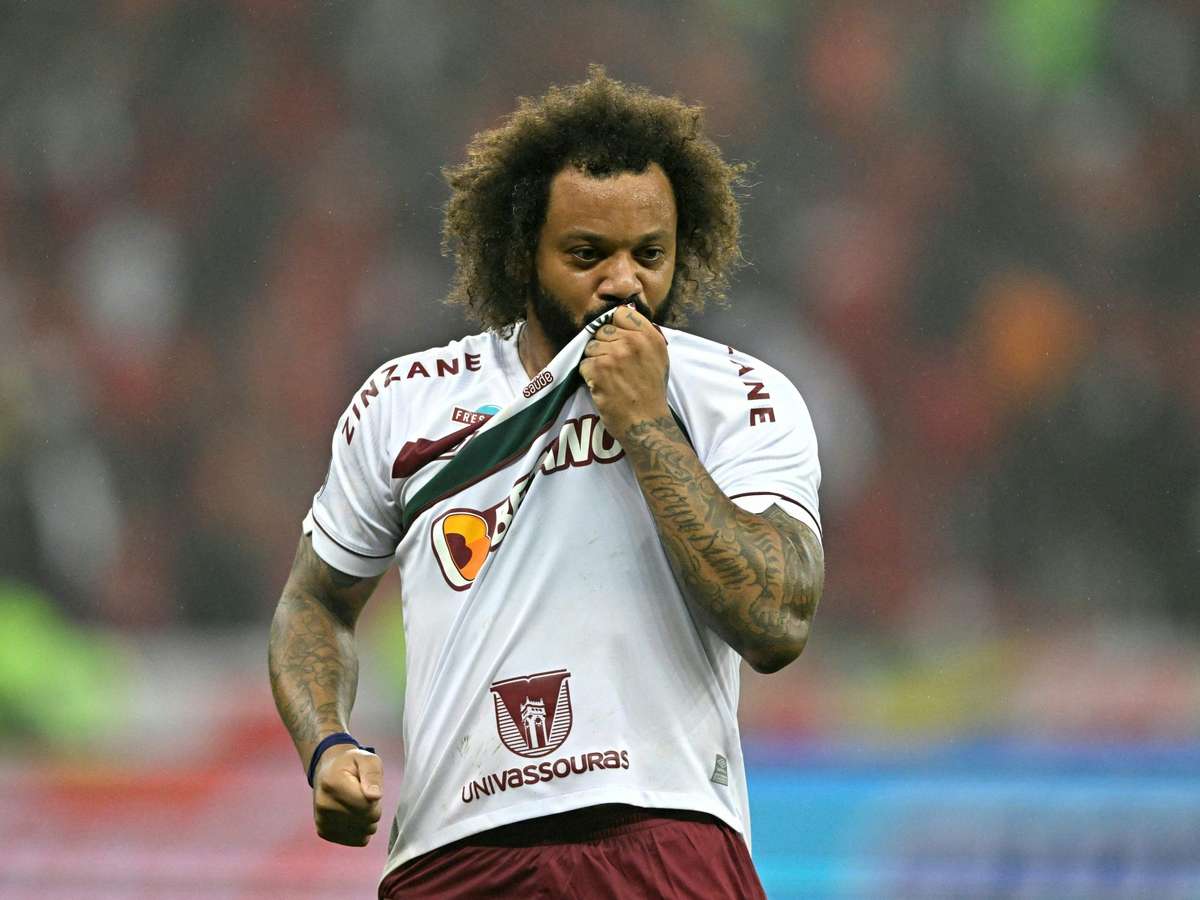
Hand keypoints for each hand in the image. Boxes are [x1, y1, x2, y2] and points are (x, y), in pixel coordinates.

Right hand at [312, 744, 383, 845]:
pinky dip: (361, 830)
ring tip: (358, 804)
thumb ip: (373, 775)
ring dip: (368, 821)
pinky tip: (354, 816)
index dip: (375, 798)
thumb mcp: (367, 759)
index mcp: (333, 783)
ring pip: (363, 833)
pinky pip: (357, 840)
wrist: (327, 772)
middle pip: (366, 820)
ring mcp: (321, 820)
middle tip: (364, 795)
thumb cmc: (351, 764)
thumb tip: (375, 796)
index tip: (368, 788)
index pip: (366, 805)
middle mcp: (323, 804)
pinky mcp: (323, 832)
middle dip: (373, 809)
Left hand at [580, 304, 669, 439]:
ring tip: (608, 378)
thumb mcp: (657, 358)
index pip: (621, 313)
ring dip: (594, 362)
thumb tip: (618, 320)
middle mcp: (634, 341)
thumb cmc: (651, 393)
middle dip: (603, 346)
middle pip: (602, 330)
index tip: (617, 342)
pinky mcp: (599, 369)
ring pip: (590, 347)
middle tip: (613, 367)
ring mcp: (615, 355)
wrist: (647, 423)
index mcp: (650, 336)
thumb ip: (641, 337)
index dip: (615, 327)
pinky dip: (588, 376)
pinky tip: (602, 386)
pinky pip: (583, 364)